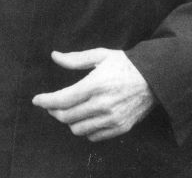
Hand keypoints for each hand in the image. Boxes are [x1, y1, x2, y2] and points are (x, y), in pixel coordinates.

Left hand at [32, 49, 155, 141]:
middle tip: (52, 105)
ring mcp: (112, 118)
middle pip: (66, 116)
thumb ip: (75, 59)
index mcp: (95, 84)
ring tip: (69, 111)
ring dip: (69, 121)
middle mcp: (102, 104)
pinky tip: (85, 118)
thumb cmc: (126, 64)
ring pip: (78, 129)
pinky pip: (93, 136)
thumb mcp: (101, 55)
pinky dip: (85, 129)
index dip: (45, 101)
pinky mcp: (120, 128)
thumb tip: (54, 56)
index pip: (62, 99)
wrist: (155, 78)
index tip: (36, 100)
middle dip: (54, 111)